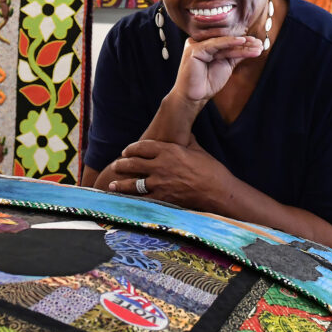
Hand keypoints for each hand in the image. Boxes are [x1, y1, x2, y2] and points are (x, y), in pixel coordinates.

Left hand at [105, 137, 230, 211]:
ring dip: (121, 183)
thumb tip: (183, 131)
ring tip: (113, 184)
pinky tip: (125, 200)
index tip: (126, 150)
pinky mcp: (163, 198)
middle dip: (122, 164)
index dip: (131, 148)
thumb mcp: (196, 149)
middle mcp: (161, 165)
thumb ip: (185, 140)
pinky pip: (142, 199)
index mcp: (168, 150)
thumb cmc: (210, 169)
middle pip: (133, 163)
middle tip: (116, 165)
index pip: (142, 146)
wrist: (218, 191)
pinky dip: (132, 200)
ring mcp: (160, 183)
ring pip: (133, 182)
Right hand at [171, 35, 263, 104]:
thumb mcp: (226, 65)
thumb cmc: (208, 82)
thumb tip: (251, 46)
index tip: (258, 44)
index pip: (227, 42)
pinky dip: (229, 42)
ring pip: (223, 42)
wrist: (196, 97)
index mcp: (206, 46)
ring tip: (256, 45)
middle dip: (245, 43)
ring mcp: (196, 45)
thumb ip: (235, 55)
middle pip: (226, 41)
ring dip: (241, 43)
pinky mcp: (194, 49)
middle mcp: (200, 43)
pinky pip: (215, 44)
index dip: (243, 43)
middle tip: (260, 43)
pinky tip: (242, 41)